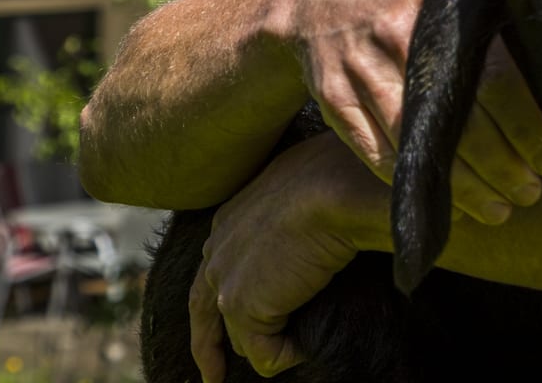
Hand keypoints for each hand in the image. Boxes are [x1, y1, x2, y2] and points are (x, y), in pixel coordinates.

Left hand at [189, 134, 384, 381]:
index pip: (216, 269)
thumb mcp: (305, 190)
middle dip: (209, 346)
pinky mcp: (241, 308)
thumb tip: (320, 231)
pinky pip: (266, 355)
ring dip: (273, 344)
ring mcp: (225, 280)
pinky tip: (313, 341)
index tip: (231, 319)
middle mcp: (217, 249)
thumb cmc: (338, 178)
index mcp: (231, 220)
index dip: (222, 298)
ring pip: (238, 338)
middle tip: (213, 375)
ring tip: (303, 344)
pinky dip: (291, 354)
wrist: (336, 188)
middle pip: (203, 311)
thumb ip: (295, 215)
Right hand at [275, 0, 541, 224]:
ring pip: (415, 144)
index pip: (493, 74)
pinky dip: (408, 182)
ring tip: (497, 209)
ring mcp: (357, 67)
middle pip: (458, 118)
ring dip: (460, 186)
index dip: (524, 121)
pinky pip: (374, 151)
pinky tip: (439, 203)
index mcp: (436, 3)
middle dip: (500, 165)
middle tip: (529, 192)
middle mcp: (396, 34)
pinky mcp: (331, 97)